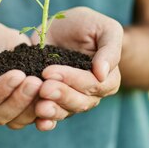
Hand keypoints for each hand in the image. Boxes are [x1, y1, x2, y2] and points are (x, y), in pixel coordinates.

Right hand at [0, 18, 42, 129]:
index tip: (18, 74)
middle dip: (18, 99)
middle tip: (35, 82)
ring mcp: (0, 111)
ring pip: (16, 121)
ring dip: (32, 107)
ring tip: (44, 86)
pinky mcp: (20, 109)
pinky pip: (31, 119)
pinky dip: (43, 113)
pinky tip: (54, 101)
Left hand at [30, 7, 122, 129]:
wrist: (61, 27)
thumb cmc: (87, 25)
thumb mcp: (105, 28)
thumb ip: (110, 49)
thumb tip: (102, 74)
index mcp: (109, 78)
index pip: (94, 84)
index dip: (73, 79)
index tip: (49, 71)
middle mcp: (92, 94)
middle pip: (81, 102)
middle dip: (61, 95)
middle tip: (43, 88)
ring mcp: (73, 99)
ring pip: (66, 111)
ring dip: (53, 111)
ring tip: (39, 106)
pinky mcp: (55, 101)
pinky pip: (53, 117)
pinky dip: (46, 121)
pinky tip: (38, 122)